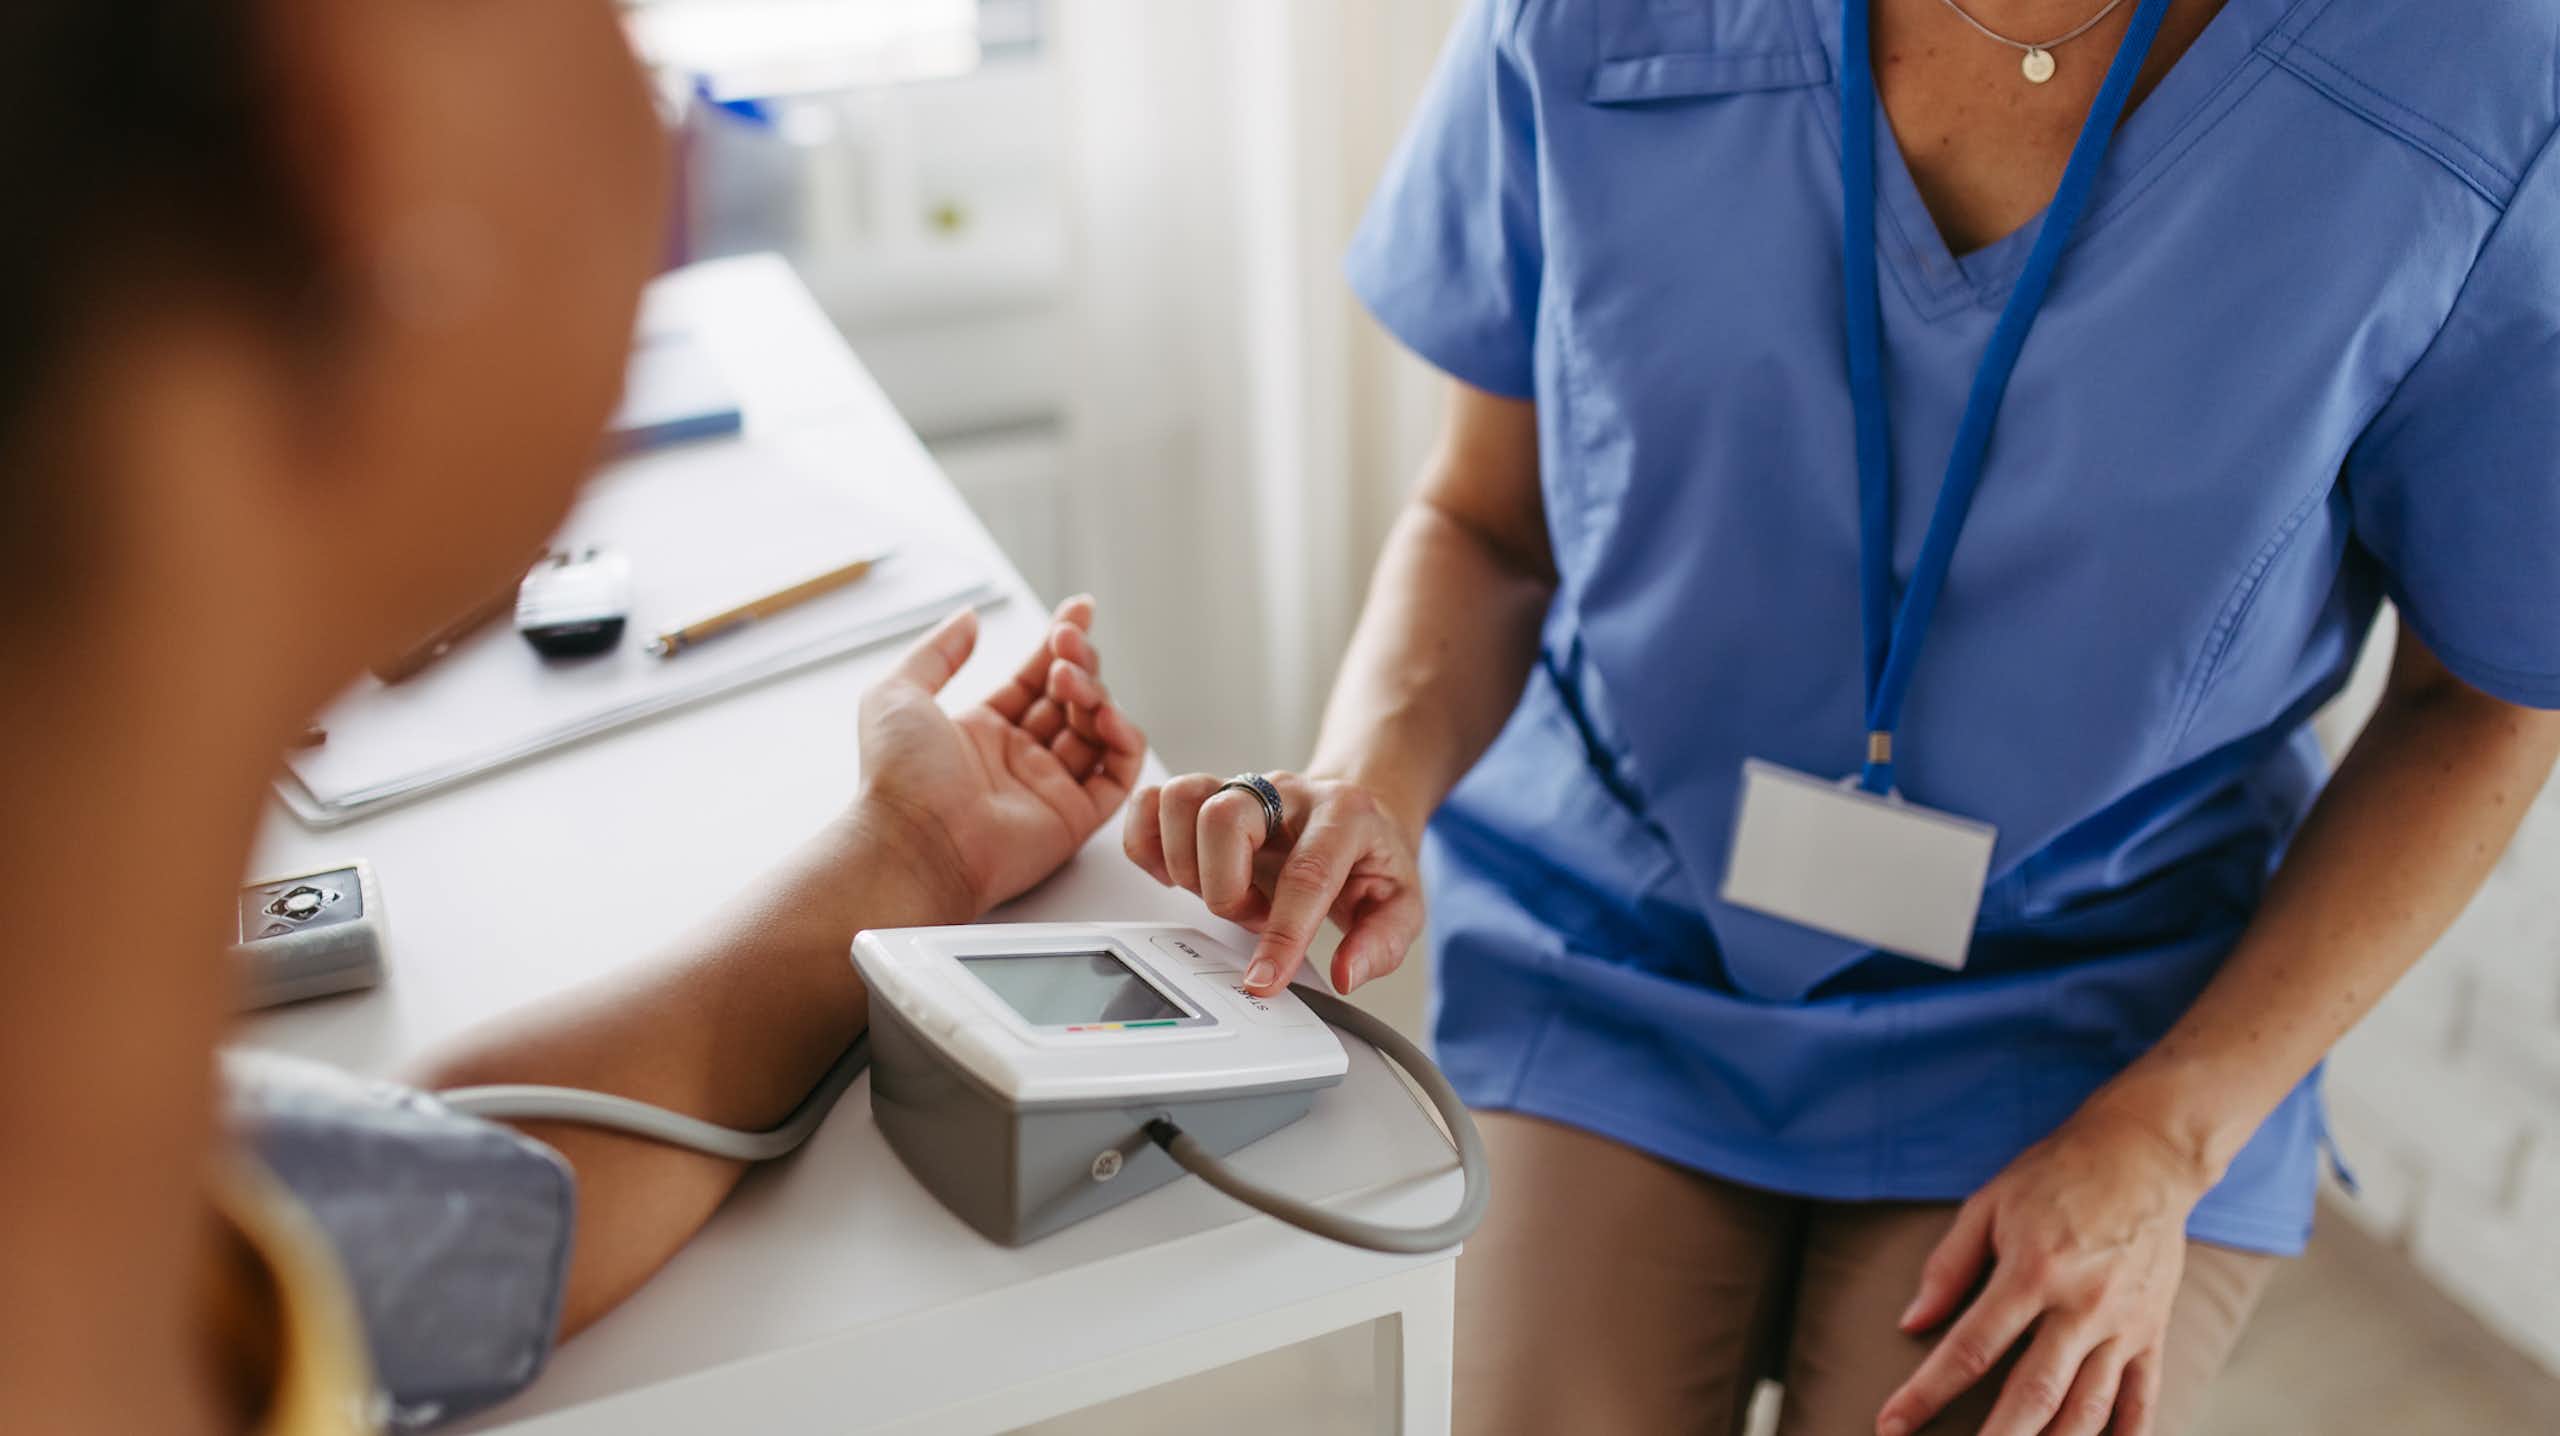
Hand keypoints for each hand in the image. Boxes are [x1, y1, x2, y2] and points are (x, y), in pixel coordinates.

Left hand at [855, 597, 1146, 918]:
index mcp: (982, 730)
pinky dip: (1125, 742)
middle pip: (1070, 698)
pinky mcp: (1074, 817)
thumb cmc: (896, 780)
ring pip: (1096, 729)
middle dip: (1077, 661)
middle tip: (1067, 644)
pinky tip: (1108, 716)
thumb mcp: (897, 693)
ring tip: (1070, 679)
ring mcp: (1048, 786)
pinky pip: (1117, 775)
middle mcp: (1018, 757)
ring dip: (1095, 693)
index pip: (1035, 677)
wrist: (913, 842)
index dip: (1059, 641)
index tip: (1078, 610)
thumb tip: (968, 619)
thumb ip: (936, 651)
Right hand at [1122, 771, 1423, 996]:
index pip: (1305, 873)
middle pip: (1225, 817)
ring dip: (1189, 864)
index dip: (1281, 934)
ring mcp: (1241, 788)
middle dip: (1225, 888)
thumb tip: (1346, 973)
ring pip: (1183, 800)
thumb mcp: (1400, 904)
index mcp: (1343, 815)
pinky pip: (1151, 801)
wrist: (1357, 810)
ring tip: (1224, 892)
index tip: (1264, 979)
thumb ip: (1380, 942)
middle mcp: (1286, 792)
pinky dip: (1148, 842)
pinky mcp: (1206, 794)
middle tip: (1252, 915)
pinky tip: (1177, 874)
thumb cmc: (1371, 859)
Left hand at [1878, 1102, 2218, 1435]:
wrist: (2145, 1153)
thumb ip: (1948, 1266)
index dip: (1926, 1393)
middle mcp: (2080, 1307)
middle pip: (2031, 1395)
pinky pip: (2142, 1397)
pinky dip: (2126, 1435)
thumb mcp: (1989, 1204)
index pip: (1969, 1349)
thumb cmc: (2057, 1174)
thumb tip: (1911, 1322)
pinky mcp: (2152, 1329)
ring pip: (2087, 1410)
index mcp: (2031, 1273)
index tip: (1892, 1424)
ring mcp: (2122, 1324)